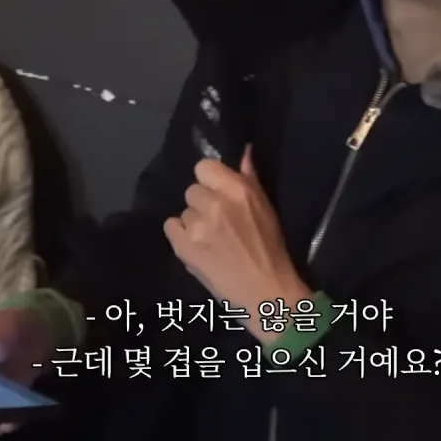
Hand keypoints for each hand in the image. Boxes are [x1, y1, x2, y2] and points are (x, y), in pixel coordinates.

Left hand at [164, 146, 311, 342]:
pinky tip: (197, 247)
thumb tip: (244, 149)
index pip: (203, 167)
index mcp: (238, 190)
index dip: (209, 180)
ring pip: (184, 211)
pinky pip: (171, 227)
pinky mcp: (184, 247)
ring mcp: (198, 226)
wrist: (266, 290)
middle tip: (218, 222)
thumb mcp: (266, 208)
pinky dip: (181, 236)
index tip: (217, 194)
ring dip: (194, 223)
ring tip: (211, 240)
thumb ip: (250, 178)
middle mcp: (216, 203)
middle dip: (202, 204)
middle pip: (192, 190)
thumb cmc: (270, 248)